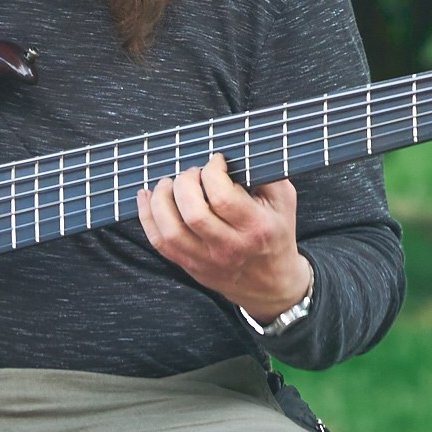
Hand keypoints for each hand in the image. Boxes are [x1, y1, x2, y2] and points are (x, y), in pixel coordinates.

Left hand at [136, 154, 311, 324]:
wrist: (271, 281)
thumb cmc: (276, 233)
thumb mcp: (284, 201)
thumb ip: (265, 173)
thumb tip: (237, 150)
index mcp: (255, 228)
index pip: (222, 197)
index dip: (212, 172)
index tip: (216, 162)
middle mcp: (229, 247)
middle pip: (193, 213)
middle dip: (186, 183)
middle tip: (192, 174)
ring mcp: (206, 259)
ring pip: (170, 230)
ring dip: (162, 199)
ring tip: (168, 184)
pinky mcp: (190, 266)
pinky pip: (159, 243)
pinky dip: (147, 217)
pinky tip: (147, 198)